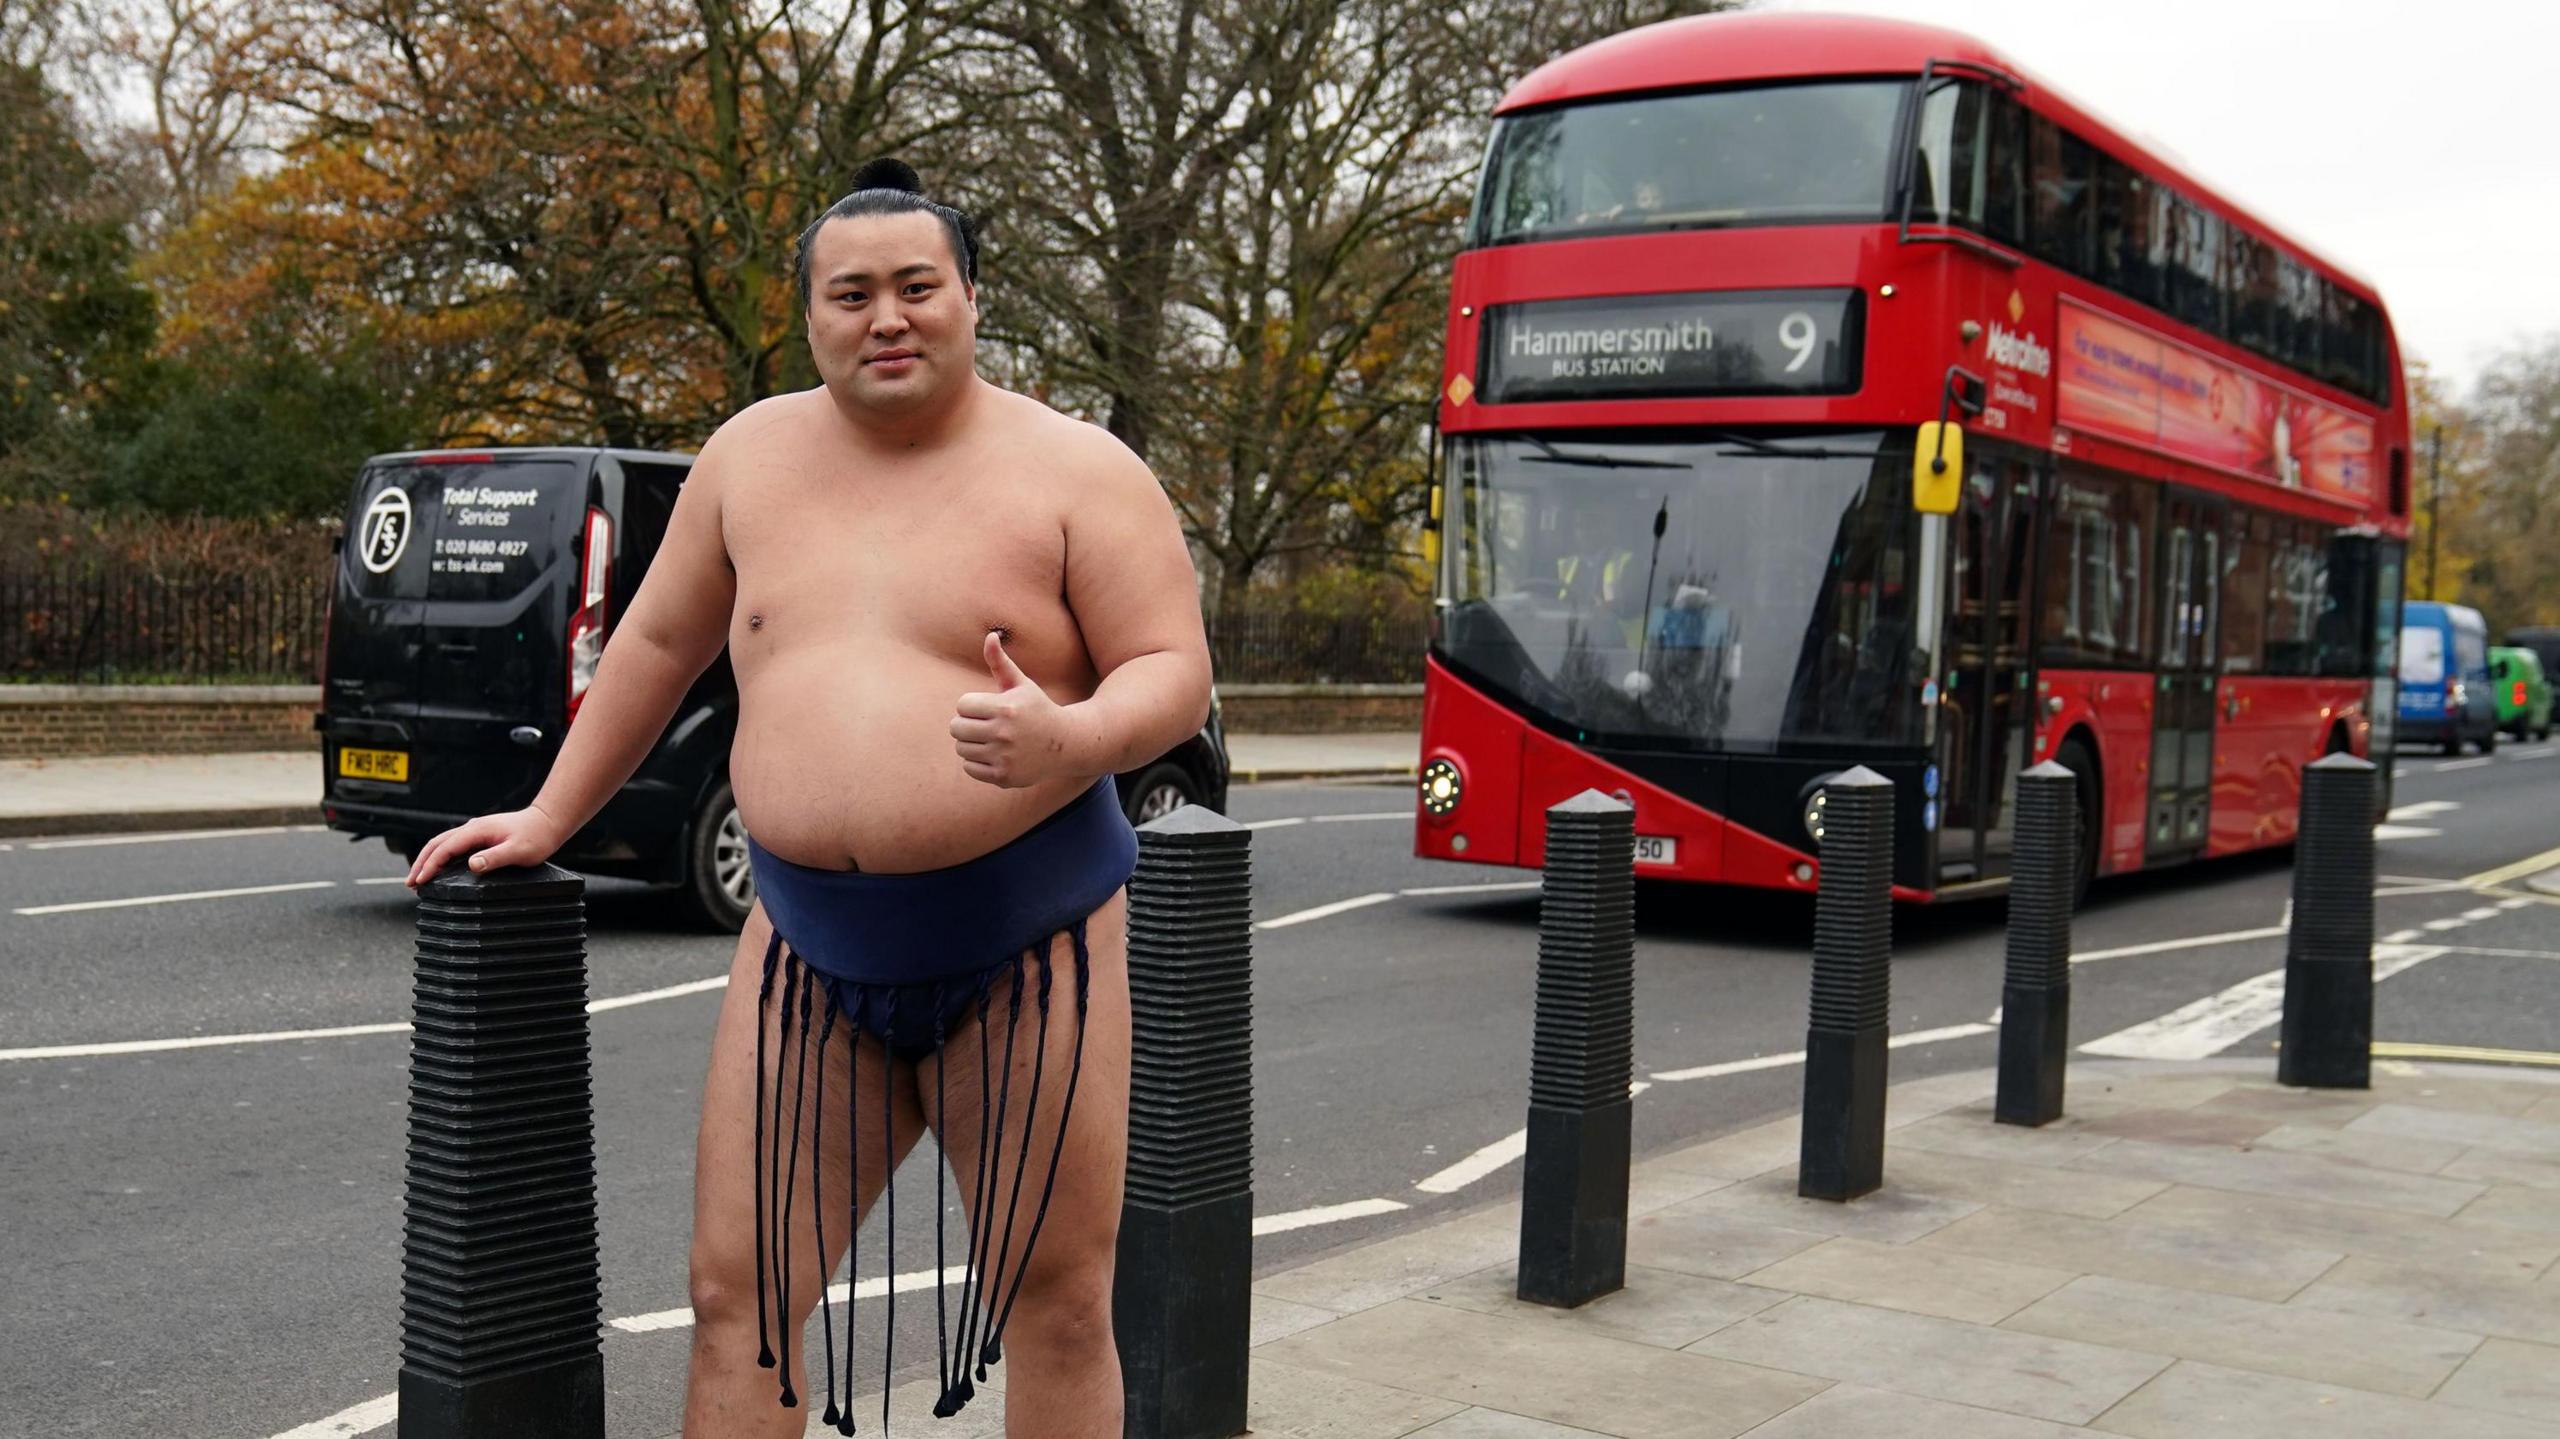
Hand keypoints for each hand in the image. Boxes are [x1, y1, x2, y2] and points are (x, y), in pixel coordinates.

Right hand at [404, 804, 569, 888]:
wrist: (548, 822)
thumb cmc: (536, 837)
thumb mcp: (518, 851)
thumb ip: (495, 857)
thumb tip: (472, 864)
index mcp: (477, 831)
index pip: (445, 848)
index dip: (430, 865)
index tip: (420, 881)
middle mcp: (472, 828)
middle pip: (437, 844)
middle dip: (421, 863)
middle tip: (410, 883)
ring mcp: (475, 831)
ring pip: (442, 843)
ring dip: (428, 859)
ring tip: (418, 877)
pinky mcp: (480, 836)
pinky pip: (452, 845)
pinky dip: (440, 856)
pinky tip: (439, 868)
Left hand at [952, 631, 1077, 788]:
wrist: (1065, 744)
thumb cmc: (1038, 709)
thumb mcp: (1021, 684)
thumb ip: (1001, 662)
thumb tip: (989, 635)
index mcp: (1006, 708)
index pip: (962, 705)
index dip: (973, 705)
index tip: (988, 708)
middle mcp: (1004, 733)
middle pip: (956, 727)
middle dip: (966, 724)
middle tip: (984, 724)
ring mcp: (1004, 757)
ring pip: (961, 748)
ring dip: (970, 743)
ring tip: (989, 739)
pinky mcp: (1003, 777)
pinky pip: (969, 768)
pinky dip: (977, 762)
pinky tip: (994, 755)